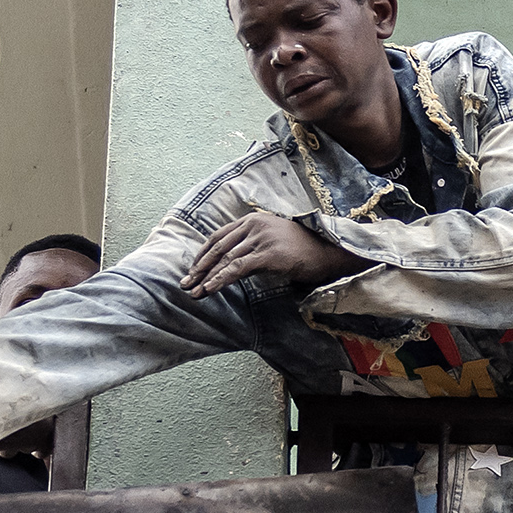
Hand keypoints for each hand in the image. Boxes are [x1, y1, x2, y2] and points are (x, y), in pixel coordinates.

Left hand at [183, 207, 362, 300]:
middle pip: (218, 247)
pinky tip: (210, 289)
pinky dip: (220, 279)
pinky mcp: (268, 254)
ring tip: (193, 292)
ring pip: (225, 259)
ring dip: (206, 278)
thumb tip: (231, 265)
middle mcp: (254, 225)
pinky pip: (237, 268)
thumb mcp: (272, 242)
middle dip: (199, 268)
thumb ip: (251, 247)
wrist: (328, 252)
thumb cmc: (303, 249)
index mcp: (253, 220)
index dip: (203, 254)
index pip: (219, 236)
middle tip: (185, 283)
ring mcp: (261, 238)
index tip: (193, 269)